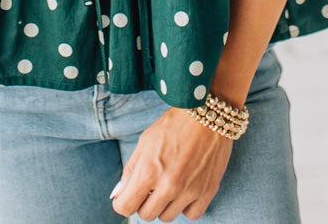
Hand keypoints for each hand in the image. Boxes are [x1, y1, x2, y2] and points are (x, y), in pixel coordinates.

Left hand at [110, 107, 232, 221]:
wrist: (207, 114)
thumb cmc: (173, 125)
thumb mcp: (145, 142)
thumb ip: (131, 170)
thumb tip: (119, 194)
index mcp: (149, 171)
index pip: (125, 207)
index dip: (122, 202)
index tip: (126, 196)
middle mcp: (169, 185)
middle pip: (146, 215)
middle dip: (143, 202)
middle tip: (150, 186)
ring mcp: (190, 191)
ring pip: (167, 217)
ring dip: (164, 204)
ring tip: (169, 183)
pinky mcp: (207, 192)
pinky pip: (190, 215)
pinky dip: (185, 206)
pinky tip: (185, 188)